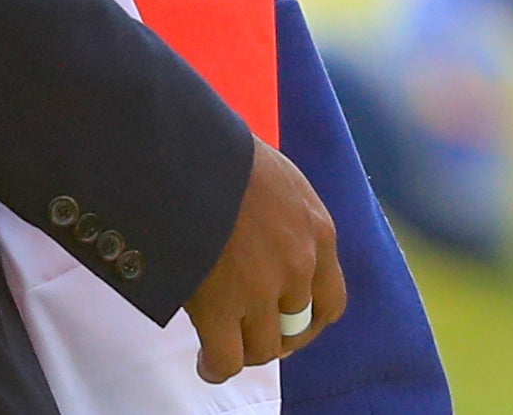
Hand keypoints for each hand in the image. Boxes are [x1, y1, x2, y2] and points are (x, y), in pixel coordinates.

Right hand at [184, 135, 345, 382]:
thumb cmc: (221, 150)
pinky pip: (227, 358)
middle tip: (252, 333)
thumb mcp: (276, 175)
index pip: (330, 299)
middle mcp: (298, 265)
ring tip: (223, 347)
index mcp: (316, 230)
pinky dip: (216, 365)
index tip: (289, 321)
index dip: (309, 319)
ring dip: (244, 350)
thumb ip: (287, 216)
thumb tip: (272, 239)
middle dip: (275, 337)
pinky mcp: (221, 305)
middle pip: (296, 328)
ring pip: (262, 348)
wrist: (182, 147)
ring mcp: (260, 289)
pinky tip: (206, 362)